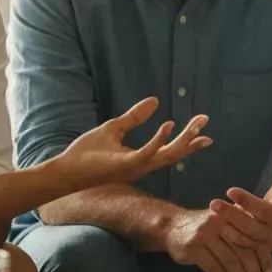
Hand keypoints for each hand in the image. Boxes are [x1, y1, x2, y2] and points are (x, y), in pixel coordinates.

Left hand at [56, 97, 210, 188]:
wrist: (67, 170)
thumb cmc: (87, 153)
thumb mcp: (114, 129)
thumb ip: (134, 117)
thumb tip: (155, 101)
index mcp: (141, 158)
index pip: (170, 150)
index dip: (188, 140)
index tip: (204, 129)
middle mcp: (142, 165)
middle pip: (175, 153)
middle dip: (191, 138)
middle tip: (204, 119)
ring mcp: (135, 166)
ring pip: (167, 155)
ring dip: (183, 139)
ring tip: (195, 122)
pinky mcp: (125, 164)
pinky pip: (147, 153)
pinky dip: (159, 140)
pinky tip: (168, 125)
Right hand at [163, 207, 270, 271]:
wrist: (172, 225)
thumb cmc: (205, 229)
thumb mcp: (224, 224)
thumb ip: (242, 235)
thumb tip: (265, 259)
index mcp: (232, 216)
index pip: (254, 238)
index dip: (264, 257)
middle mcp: (221, 222)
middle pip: (243, 251)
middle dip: (252, 271)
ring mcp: (205, 234)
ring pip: (230, 262)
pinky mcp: (193, 247)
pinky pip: (214, 268)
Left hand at [209, 151, 271, 252]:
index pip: (264, 211)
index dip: (248, 202)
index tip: (230, 190)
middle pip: (251, 227)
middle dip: (232, 215)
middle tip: (214, 203)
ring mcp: (266, 243)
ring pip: (245, 238)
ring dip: (227, 226)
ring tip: (211, 213)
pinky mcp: (257, 247)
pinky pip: (242, 245)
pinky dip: (229, 236)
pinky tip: (215, 225)